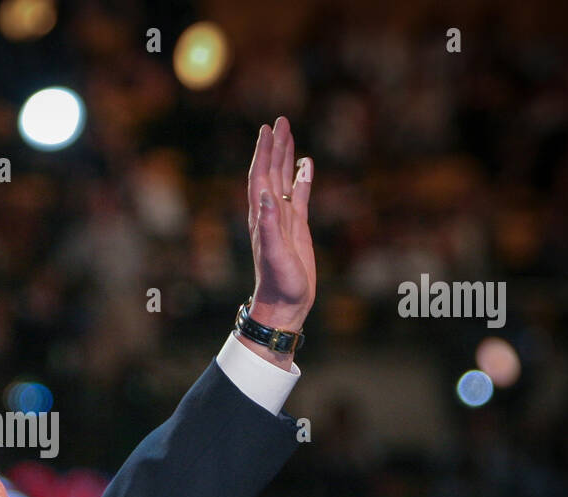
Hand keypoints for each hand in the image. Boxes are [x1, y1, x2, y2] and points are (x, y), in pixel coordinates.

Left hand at [246, 116, 314, 335]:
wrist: (285, 304)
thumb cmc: (278, 284)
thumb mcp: (275, 255)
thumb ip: (270, 226)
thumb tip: (266, 195)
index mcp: (262, 216)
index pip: (260, 177)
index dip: (263, 153)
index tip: (267, 129)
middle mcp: (270, 214)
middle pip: (271, 172)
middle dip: (275, 146)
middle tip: (280, 121)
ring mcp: (284, 220)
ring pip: (284, 180)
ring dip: (285, 157)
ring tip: (289, 134)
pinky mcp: (297, 229)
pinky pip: (300, 197)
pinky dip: (303, 179)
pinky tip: (306, 165)